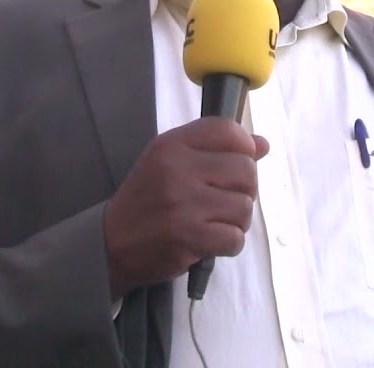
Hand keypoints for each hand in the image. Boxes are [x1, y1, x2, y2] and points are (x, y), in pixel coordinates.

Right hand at [103, 117, 270, 298]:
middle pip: (245, 169)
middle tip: (225, 201)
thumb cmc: (147, 199)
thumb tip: (262, 145)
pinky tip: (210, 241)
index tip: (237, 164)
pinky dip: (229, 244)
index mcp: (172, 145)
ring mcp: (184, 203)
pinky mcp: (188, 236)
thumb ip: (215, 150)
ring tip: (215, 223)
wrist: (111, 242)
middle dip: (245, 189)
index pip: (226, 130)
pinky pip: (235, 238)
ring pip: (244, 206)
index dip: (244, 146)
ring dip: (237, 220)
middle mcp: (178, 169)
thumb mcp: (172, 163)